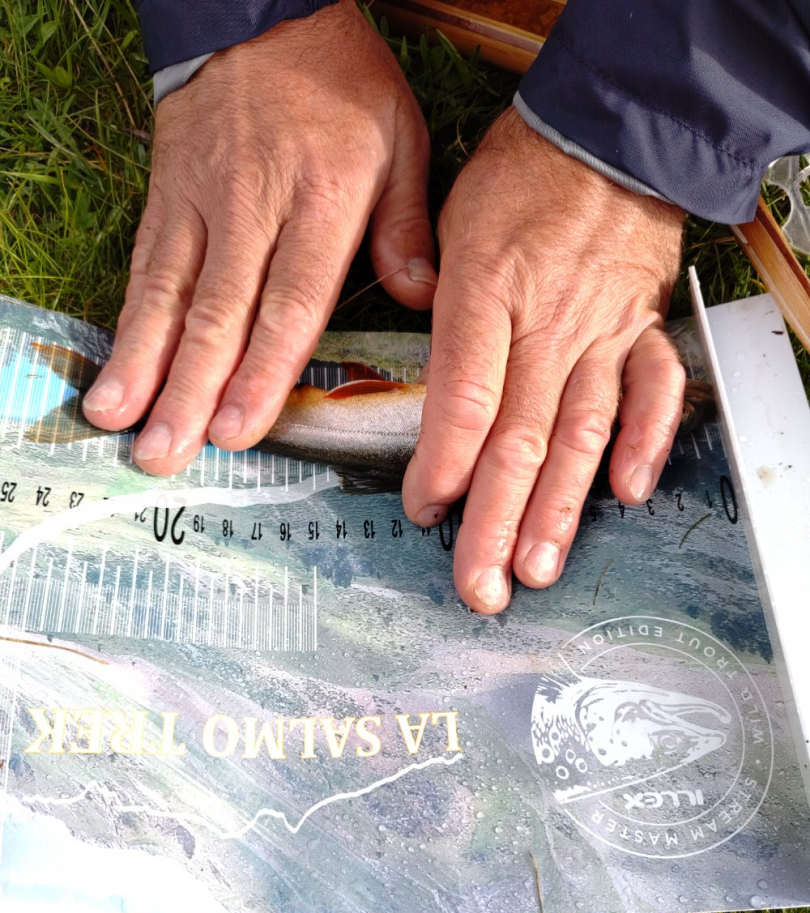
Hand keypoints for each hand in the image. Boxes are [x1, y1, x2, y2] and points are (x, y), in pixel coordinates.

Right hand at [83, 0, 435, 473]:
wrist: (264, 12)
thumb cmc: (342, 87)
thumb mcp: (399, 141)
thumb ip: (406, 225)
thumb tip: (416, 296)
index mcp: (324, 201)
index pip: (290, 302)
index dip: (261, 370)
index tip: (239, 428)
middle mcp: (255, 208)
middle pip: (220, 313)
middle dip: (192, 390)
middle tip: (168, 452)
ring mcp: (201, 203)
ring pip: (170, 296)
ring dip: (145, 367)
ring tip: (121, 424)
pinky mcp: (166, 196)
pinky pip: (144, 267)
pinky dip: (128, 323)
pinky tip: (113, 370)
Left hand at [402, 108, 684, 612]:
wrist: (608, 134)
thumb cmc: (520, 178)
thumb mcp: (454, 225)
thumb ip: (434, 305)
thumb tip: (425, 381)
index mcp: (484, 298)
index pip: (462, 402)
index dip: (441, 467)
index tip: (424, 512)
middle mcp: (545, 327)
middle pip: (517, 440)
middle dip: (494, 523)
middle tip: (479, 587)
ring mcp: (602, 334)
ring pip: (580, 434)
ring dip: (559, 508)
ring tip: (537, 569)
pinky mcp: (643, 331)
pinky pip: (654, 392)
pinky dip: (647, 441)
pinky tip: (628, 493)